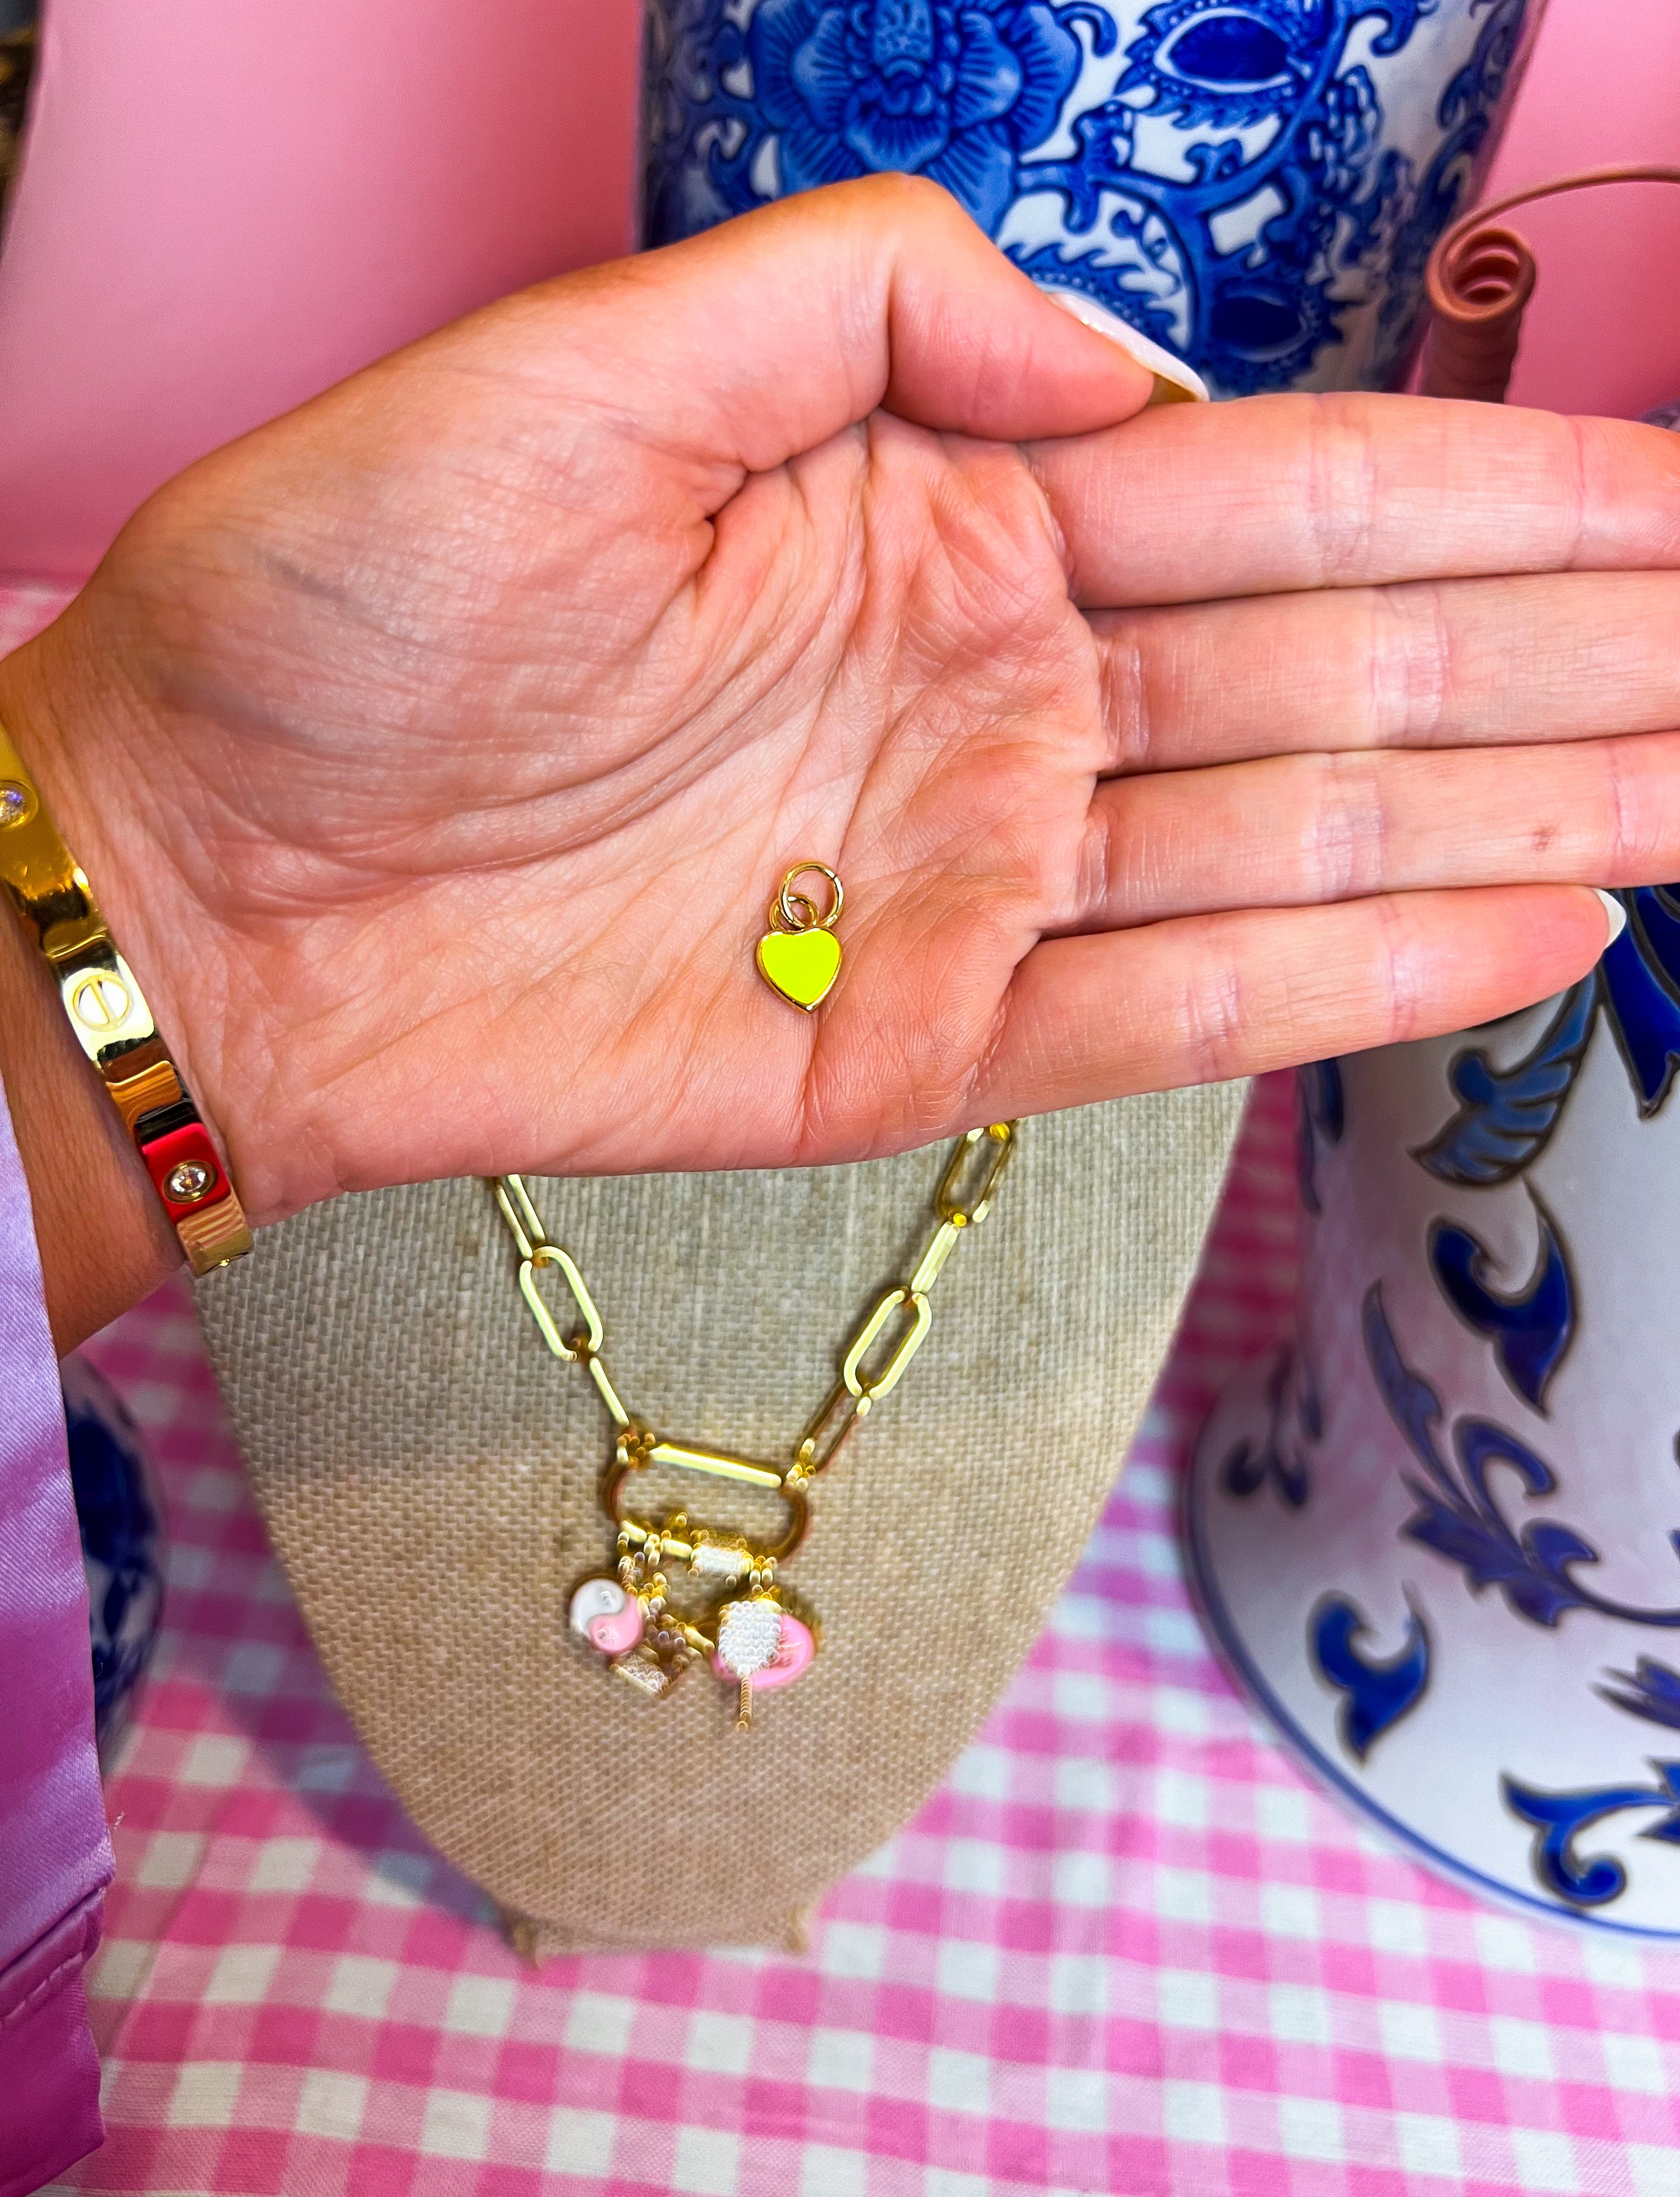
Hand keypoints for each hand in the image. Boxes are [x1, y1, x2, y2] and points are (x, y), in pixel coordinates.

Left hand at [5, 176, 1678, 1337]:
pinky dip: (1345, 979)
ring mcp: (965, 883)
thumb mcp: (591, 362)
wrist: (203, 874)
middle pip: (1341, 672)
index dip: (1495, 492)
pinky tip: (1528, 936)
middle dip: (1566, 666)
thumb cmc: (339, 602)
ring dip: (1516, 819)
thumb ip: (874, 301)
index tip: (1673, 505)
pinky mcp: (912, 1047)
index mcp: (940, 519)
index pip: (1278, 497)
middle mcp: (992, 702)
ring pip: (1298, 845)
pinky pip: (1169, 1012)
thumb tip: (1124, 364)